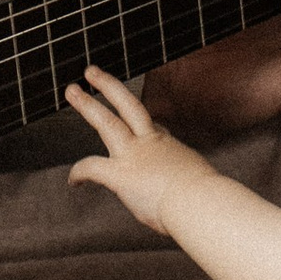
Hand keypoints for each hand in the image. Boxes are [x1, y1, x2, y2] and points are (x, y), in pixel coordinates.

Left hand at [65, 65, 217, 235]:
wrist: (202, 204)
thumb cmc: (209, 204)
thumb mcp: (205, 187)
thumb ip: (194, 191)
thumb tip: (201, 209)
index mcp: (171, 147)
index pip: (154, 128)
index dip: (143, 123)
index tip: (137, 120)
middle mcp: (151, 144)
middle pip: (128, 105)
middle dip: (109, 86)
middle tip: (91, 71)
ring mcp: (134, 156)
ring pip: (107, 121)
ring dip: (87, 105)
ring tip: (71, 90)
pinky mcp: (121, 175)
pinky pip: (91, 168)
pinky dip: (79, 173)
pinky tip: (74, 182)